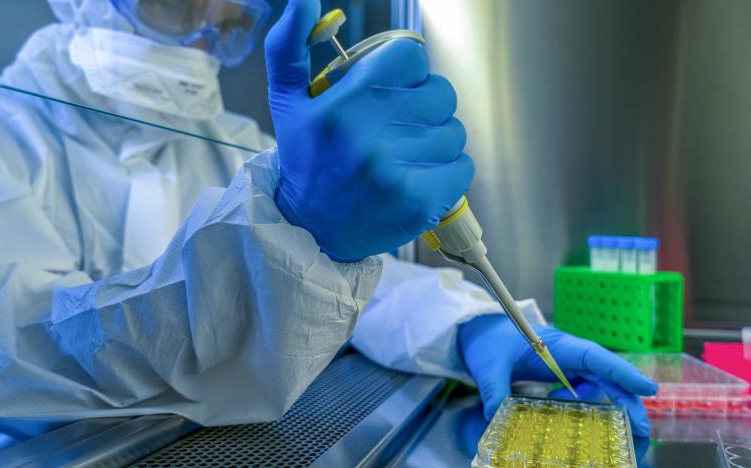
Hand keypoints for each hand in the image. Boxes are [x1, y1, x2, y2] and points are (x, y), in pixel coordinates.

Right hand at [264, 0, 473, 261]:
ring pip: (454, 131)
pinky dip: (447, 171)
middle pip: (440, 93)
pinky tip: (418, 176)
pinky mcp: (420, 201)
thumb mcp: (288, 100)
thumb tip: (302, 0)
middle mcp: (371, 134)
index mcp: (344, 103)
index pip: (411, 57)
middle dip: (423, 107)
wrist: (310, 229)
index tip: (390, 90)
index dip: (405, 72)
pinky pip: (462, 166)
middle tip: (398, 126)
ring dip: (435, 141)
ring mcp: (398, 170)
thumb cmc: (306, 160)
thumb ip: (291, 46)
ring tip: (404, 156)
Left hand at [458, 314, 657, 436]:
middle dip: (627, 399)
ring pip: (598, 384)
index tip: (647, 389)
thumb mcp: (488, 365)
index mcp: (555, 345)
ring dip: (602, 405)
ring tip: (591, 421)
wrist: (479, 331)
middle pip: (606, 375)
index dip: (622, 372)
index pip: (594, 356)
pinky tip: (565, 413)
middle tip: (643, 429)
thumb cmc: (488, 340)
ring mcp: (566, 363)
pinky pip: (582, 391)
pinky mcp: (560, 374)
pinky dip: (583, 405)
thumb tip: (495, 415)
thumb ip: (493, 388)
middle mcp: (567, 353)